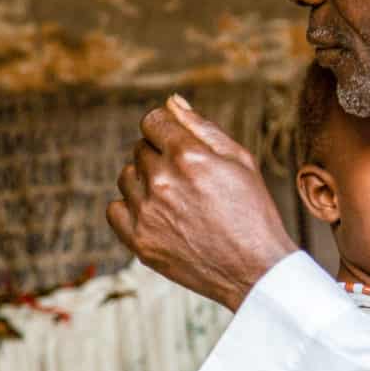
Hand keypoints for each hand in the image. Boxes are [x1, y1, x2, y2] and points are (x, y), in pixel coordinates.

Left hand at [108, 96, 298, 310]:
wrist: (255, 269)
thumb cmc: (253, 211)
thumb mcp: (240, 160)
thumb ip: (202, 127)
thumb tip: (171, 101)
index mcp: (189, 155)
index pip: (152, 121)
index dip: (167, 130)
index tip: (179, 146)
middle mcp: (162, 180)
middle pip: (140, 149)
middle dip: (160, 157)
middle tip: (189, 181)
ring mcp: (147, 212)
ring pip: (127, 177)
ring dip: (145, 182)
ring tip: (176, 200)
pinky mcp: (138, 240)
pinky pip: (114, 209)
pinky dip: (131, 209)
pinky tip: (157, 216)